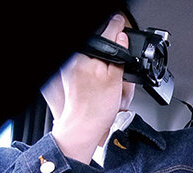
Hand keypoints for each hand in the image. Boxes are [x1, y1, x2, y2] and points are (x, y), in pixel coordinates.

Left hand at [49, 14, 130, 163]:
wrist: (83, 127)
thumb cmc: (96, 109)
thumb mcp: (115, 81)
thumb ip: (119, 58)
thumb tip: (121, 38)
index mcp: (86, 57)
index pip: (106, 35)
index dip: (117, 30)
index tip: (122, 26)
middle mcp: (76, 60)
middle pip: (100, 47)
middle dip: (112, 53)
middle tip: (118, 71)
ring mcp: (71, 68)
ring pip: (94, 58)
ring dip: (104, 63)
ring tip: (108, 83)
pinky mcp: (70, 76)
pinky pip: (87, 66)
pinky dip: (97, 72)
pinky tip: (100, 87)